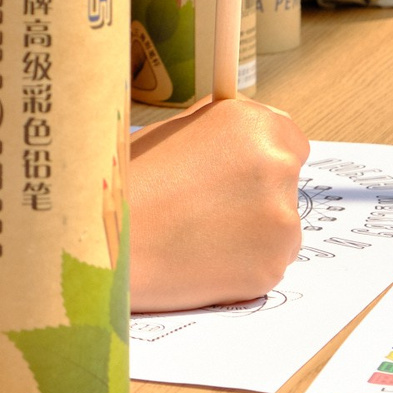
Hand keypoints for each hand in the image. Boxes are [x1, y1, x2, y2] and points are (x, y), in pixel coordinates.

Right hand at [127, 97, 308, 311]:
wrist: (102, 243)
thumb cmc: (126, 184)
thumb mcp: (170, 133)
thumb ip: (217, 129)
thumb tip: (240, 129)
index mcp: (253, 125)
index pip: (291, 140)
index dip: (260, 159)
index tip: (236, 174)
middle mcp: (277, 167)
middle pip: (286, 184)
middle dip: (255, 196)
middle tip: (205, 208)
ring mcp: (281, 221)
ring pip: (279, 227)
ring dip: (250, 232)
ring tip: (196, 236)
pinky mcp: (272, 266)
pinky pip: (266, 262)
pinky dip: (241, 265)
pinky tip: (200, 260)